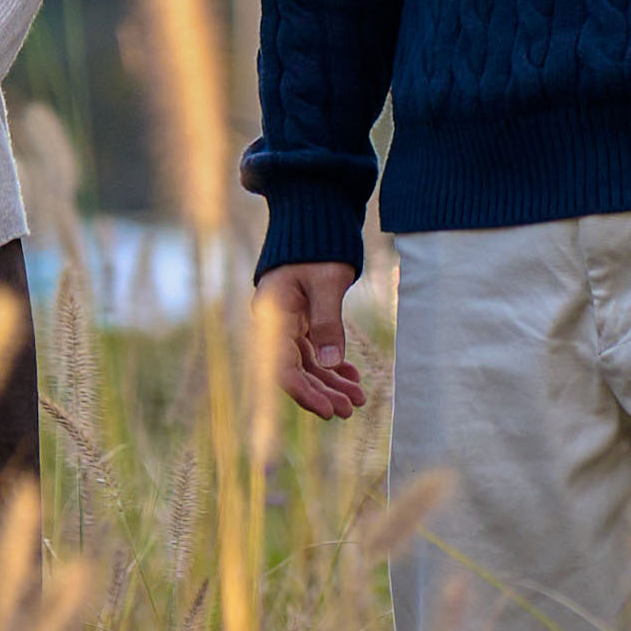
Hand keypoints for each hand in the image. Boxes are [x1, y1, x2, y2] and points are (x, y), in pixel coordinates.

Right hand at [261, 260, 367, 422]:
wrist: (316, 218)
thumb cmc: (319, 247)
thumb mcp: (325, 283)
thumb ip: (327, 322)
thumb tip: (329, 364)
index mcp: (272, 314)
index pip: (283, 367)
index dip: (304, 393)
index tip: (328, 412)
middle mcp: (275, 323)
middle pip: (296, 370)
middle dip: (323, 392)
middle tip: (350, 410)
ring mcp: (287, 323)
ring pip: (308, 363)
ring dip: (331, 382)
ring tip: (358, 398)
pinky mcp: (301, 320)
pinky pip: (315, 351)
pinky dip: (332, 365)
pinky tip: (351, 377)